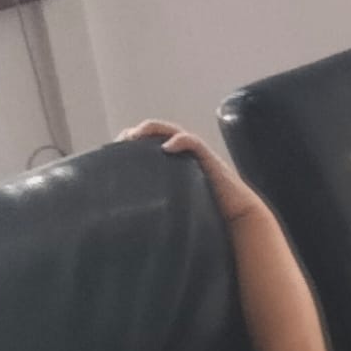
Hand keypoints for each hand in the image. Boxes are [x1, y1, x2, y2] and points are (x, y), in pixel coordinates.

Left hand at [120, 120, 261, 221]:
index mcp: (173, 165)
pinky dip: (180, 140)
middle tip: (121, 141)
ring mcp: (197, 155)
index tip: (112, 150)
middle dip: (137, 133)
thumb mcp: (174, 207)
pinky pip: (194, 142)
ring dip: (154, 129)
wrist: (238, 219)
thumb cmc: (207, 216)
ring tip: (137, 135)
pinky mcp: (210, 159)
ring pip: (173, 131)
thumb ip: (156, 204)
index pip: (148, 144)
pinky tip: (167, 147)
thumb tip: (127, 221)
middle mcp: (184, 156)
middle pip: (157, 133)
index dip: (129, 142)